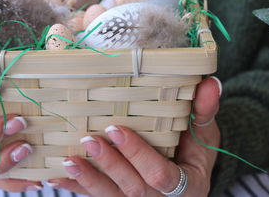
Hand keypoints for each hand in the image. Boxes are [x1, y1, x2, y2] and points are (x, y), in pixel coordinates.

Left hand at [47, 77, 220, 196]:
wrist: (188, 169)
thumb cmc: (196, 148)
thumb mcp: (204, 131)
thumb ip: (205, 110)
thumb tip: (211, 83)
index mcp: (188, 185)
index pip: (161, 176)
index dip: (138, 155)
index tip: (116, 129)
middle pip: (133, 189)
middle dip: (110, 166)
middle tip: (88, 140)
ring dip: (88, 180)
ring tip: (67, 160)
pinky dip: (78, 188)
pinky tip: (57, 176)